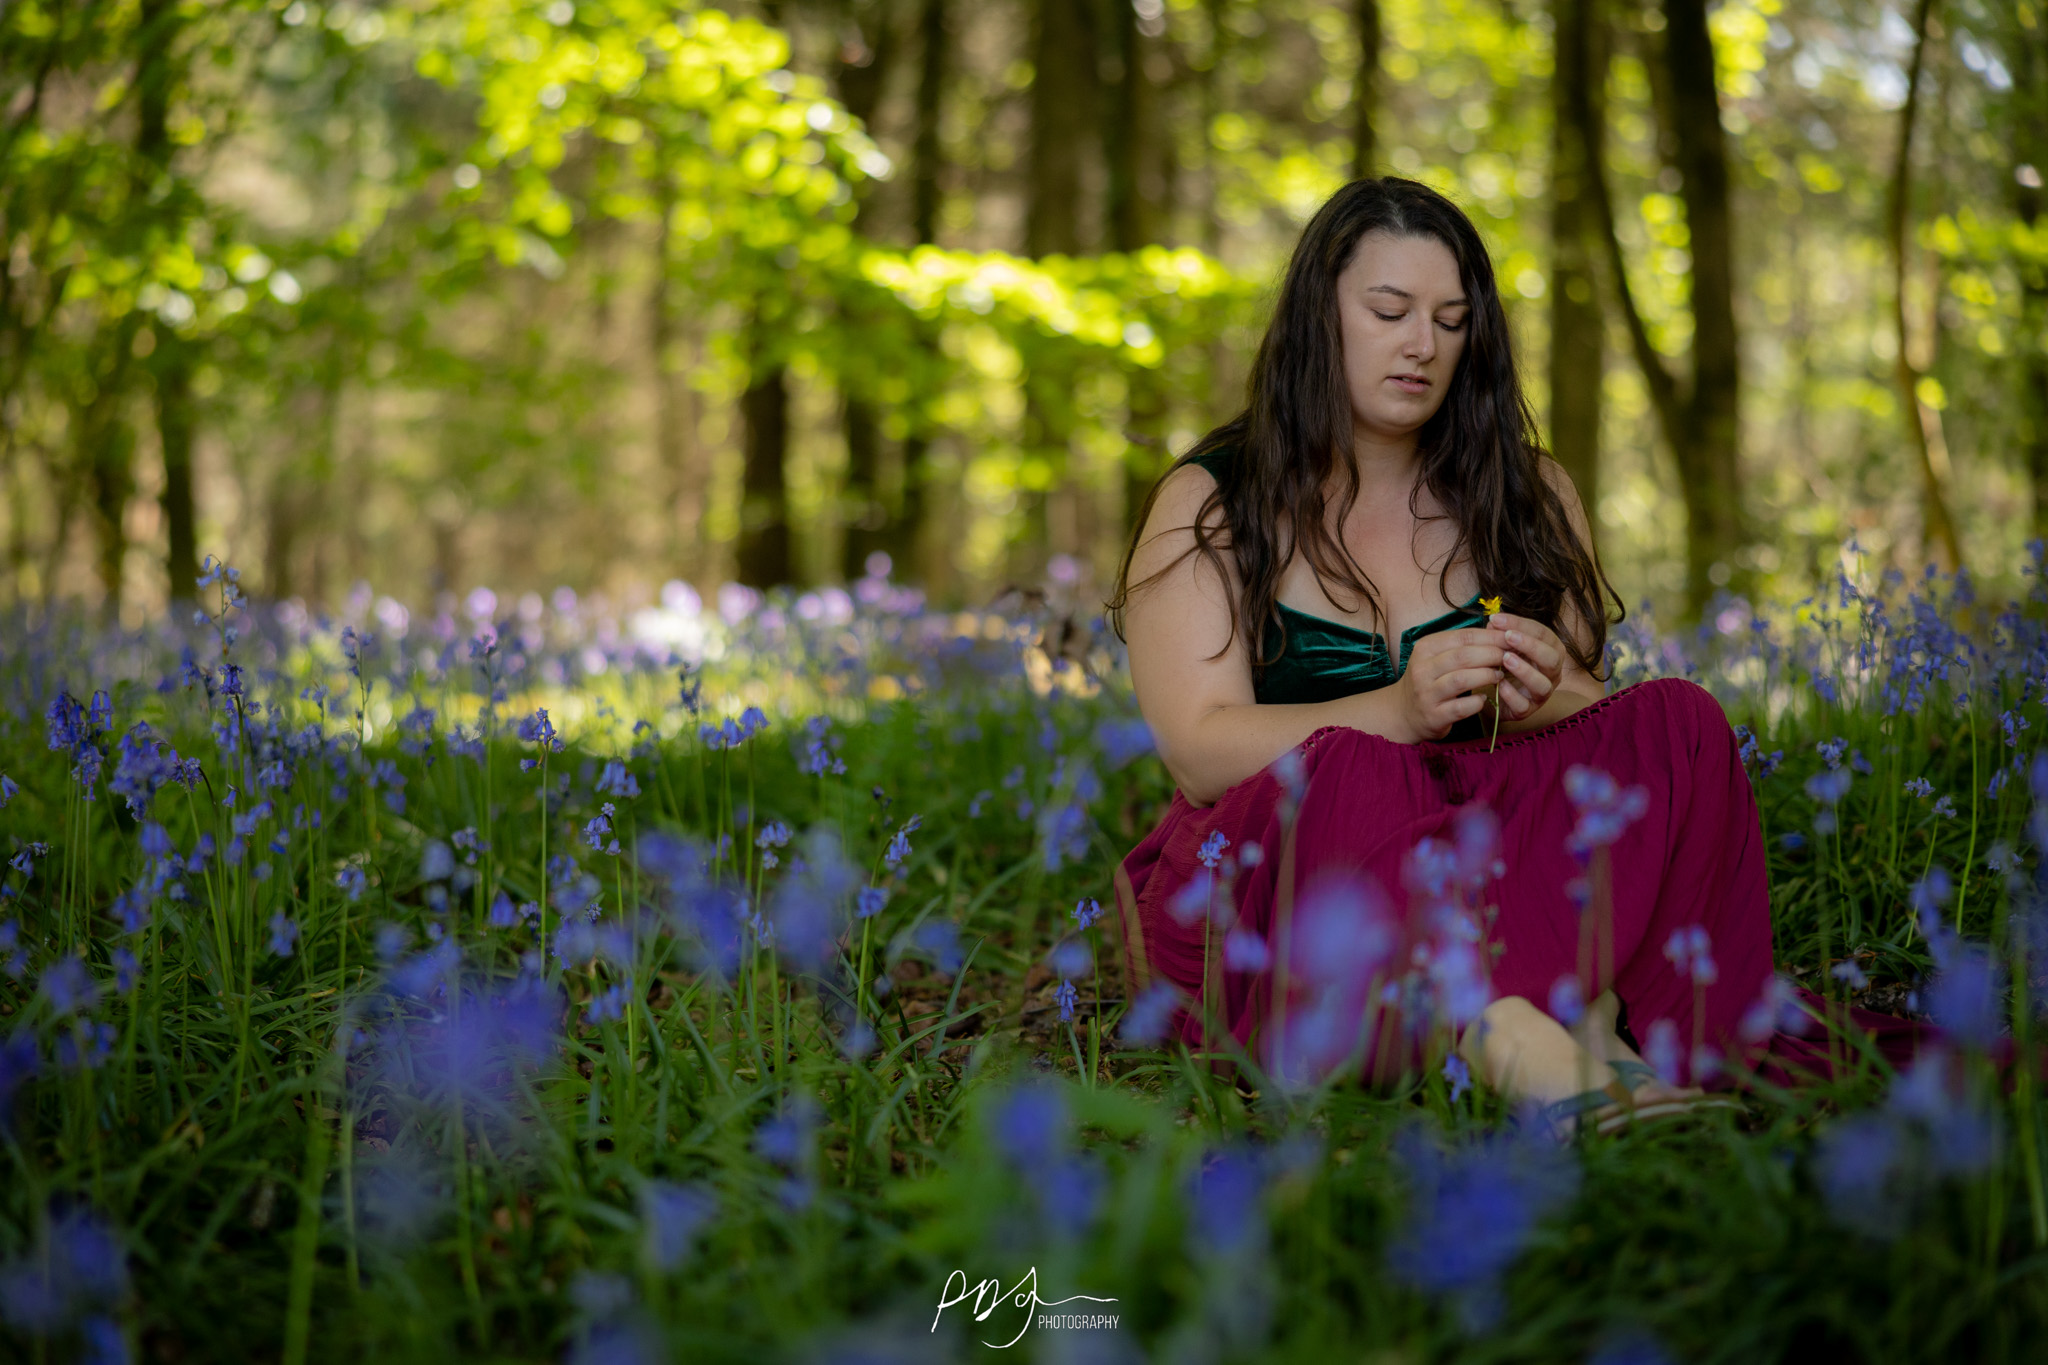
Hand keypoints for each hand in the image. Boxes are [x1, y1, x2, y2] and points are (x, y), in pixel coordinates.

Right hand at [1396, 627, 1506, 741]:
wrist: (1404, 712)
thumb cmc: (1428, 680)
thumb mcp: (1436, 656)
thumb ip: (1462, 645)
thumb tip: (1498, 632)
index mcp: (1425, 648)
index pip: (1463, 636)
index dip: (1491, 636)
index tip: (1510, 638)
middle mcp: (1422, 669)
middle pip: (1463, 655)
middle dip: (1492, 654)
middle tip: (1508, 657)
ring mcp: (1426, 693)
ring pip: (1461, 679)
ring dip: (1486, 676)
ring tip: (1499, 676)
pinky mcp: (1433, 716)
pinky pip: (1461, 707)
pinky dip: (1477, 702)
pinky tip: (1483, 698)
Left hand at [1485, 612, 1567, 719]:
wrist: (1496, 696)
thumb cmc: (1506, 664)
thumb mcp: (1504, 645)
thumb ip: (1501, 634)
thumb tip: (1494, 622)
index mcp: (1550, 650)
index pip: (1542, 634)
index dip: (1521, 624)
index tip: (1497, 618)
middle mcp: (1552, 672)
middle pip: (1551, 658)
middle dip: (1531, 646)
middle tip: (1508, 637)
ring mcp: (1542, 693)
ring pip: (1542, 684)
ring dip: (1525, 671)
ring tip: (1505, 659)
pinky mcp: (1527, 710)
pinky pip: (1524, 705)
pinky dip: (1512, 695)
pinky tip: (1499, 685)